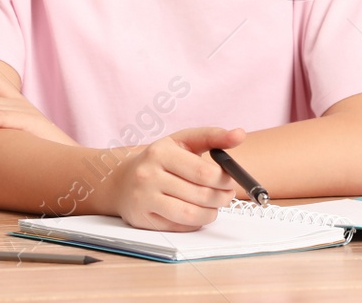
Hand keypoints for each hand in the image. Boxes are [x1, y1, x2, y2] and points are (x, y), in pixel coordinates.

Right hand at [104, 127, 246, 230]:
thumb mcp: (183, 141)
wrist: (122, 180)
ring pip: (190, 215)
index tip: (232, 180)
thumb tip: (239, 134)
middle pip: (199, 195)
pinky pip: (179, 227)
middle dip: (222, 197)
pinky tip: (198, 213)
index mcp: (161, 153)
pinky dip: (195, 222)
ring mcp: (144, 200)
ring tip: (216, 205)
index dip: (224, 179)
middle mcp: (148, 176)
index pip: (203, 172)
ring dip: (211, 213)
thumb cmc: (160, 159)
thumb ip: (213, 136)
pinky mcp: (143, 220)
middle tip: (228, 195)